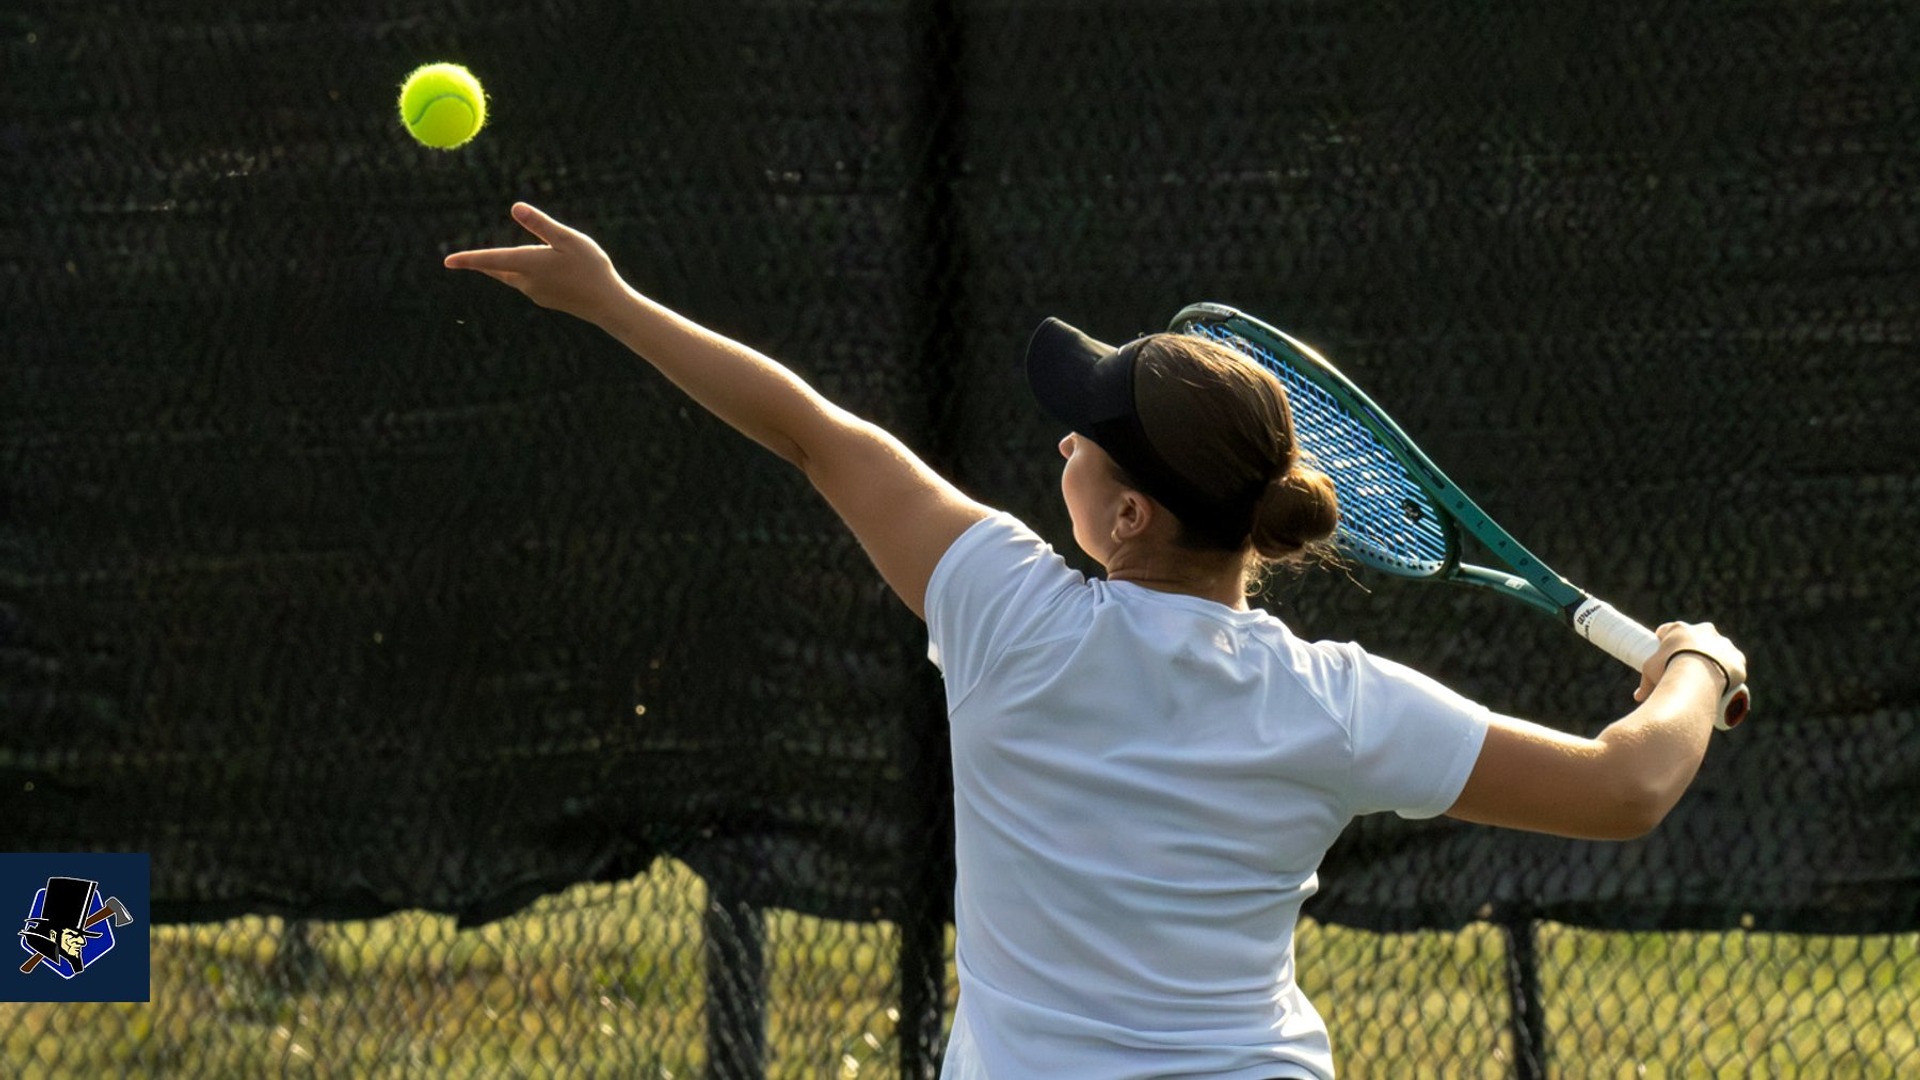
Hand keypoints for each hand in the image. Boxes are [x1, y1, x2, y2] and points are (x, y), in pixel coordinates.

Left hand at [444, 203, 628, 324]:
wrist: (608, 305)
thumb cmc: (591, 269)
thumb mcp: (568, 239)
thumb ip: (540, 224)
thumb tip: (515, 207)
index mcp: (529, 264)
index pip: (490, 260)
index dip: (468, 259)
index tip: (447, 261)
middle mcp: (527, 282)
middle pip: (500, 269)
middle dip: (487, 262)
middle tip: (466, 259)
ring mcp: (536, 294)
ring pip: (516, 275)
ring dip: (518, 263)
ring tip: (535, 255)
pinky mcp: (546, 300)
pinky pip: (530, 282)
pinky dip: (533, 272)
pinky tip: (554, 268)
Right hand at [1634, 621, 1747, 704]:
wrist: (1697, 678)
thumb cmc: (1667, 671)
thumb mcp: (1649, 673)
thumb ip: (1644, 684)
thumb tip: (1638, 697)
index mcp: (1679, 629)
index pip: (1668, 630)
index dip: (1664, 641)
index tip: (1663, 654)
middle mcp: (1704, 630)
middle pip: (1698, 636)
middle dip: (1693, 648)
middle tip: (1686, 666)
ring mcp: (1723, 643)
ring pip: (1719, 648)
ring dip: (1715, 657)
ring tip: (1708, 677)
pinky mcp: (1737, 658)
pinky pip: (1735, 663)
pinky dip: (1731, 671)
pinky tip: (1727, 680)